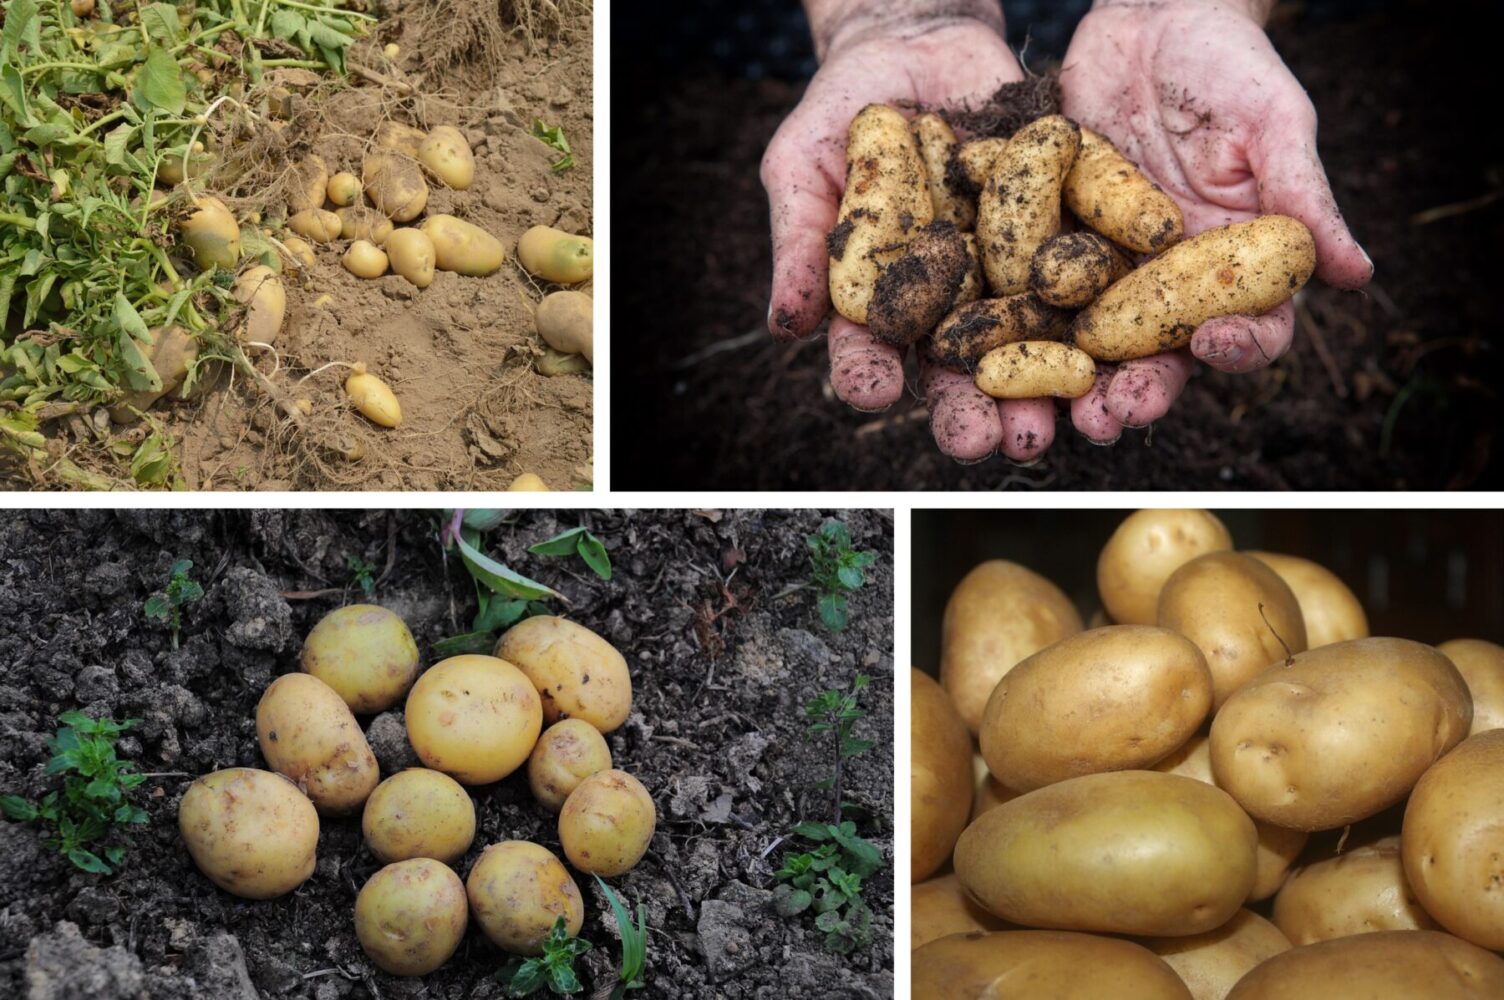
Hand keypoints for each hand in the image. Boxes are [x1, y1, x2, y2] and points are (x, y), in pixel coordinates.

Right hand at [764, 7, 1071, 461]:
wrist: (921, 41)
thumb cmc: (844, 109)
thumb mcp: (804, 163)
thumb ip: (797, 241)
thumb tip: (783, 326)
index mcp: (881, 298)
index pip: (871, 349)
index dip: (870, 373)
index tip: (875, 390)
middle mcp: (947, 300)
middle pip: (957, 369)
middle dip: (971, 410)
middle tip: (984, 442)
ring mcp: (1006, 273)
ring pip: (1027, 343)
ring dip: (1043, 390)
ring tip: (1057, 422)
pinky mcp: (1059, 235)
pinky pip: (1082, 277)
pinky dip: (1099, 316)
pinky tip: (1115, 351)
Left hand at [1053, 0, 1372, 442]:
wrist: (1150, 17)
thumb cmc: (1227, 63)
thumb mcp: (1273, 121)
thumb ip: (1303, 195)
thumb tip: (1358, 274)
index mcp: (1235, 261)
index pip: (1250, 325)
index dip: (1237, 346)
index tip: (1213, 345)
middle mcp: (1171, 278)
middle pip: (1160, 353)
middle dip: (1136, 390)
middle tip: (1110, 419)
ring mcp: (1108, 266)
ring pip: (1089, 340)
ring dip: (1067, 382)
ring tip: (1046, 412)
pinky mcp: (1052, 242)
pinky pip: (1029, 290)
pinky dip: (1010, 324)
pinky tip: (986, 350)